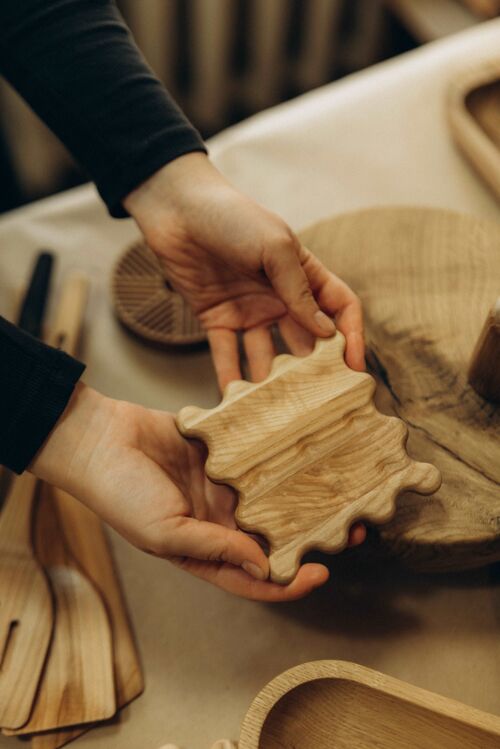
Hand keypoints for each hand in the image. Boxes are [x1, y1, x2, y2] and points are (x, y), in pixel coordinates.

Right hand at [30, 383, 364, 600]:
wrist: (98, 438)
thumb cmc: (121, 493)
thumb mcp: (166, 532)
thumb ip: (216, 548)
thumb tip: (265, 566)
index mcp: (203, 550)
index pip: (253, 577)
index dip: (288, 581)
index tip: (321, 571)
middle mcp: (218, 521)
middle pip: (271, 535)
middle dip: (308, 535)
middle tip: (349, 529)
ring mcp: (221, 485)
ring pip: (271, 495)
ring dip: (302, 494)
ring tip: (339, 489)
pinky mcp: (220, 451)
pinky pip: (255, 455)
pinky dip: (278, 454)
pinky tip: (306, 449)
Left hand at [124, 153, 364, 388]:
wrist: (176, 211)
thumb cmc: (232, 218)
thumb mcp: (274, 247)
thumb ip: (298, 290)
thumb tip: (326, 332)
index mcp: (304, 273)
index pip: (340, 308)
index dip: (351, 335)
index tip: (354, 369)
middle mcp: (281, 297)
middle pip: (307, 340)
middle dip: (314, 370)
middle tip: (319, 402)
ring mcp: (251, 311)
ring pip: (268, 355)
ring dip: (273, 383)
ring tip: (278, 411)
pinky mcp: (218, 320)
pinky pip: (229, 355)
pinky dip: (232, 379)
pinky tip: (236, 405)